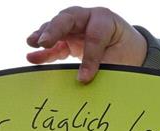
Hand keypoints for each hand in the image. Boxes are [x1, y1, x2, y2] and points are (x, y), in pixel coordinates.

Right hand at [27, 6, 147, 82]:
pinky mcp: (68, 40)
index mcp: (105, 20)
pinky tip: (32, 57)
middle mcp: (88, 18)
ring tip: (32, 43)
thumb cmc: (125, 54)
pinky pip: (53, 45)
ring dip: (43, 36)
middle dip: (55, 30)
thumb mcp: (120, 60)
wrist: (128, 51)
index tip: (85, 78)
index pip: (95, 34)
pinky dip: (43, 52)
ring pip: (57, 28)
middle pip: (68, 19)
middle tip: (44, 42)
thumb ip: (104, 68)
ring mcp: (75, 28)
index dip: (90, 56)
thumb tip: (84, 83)